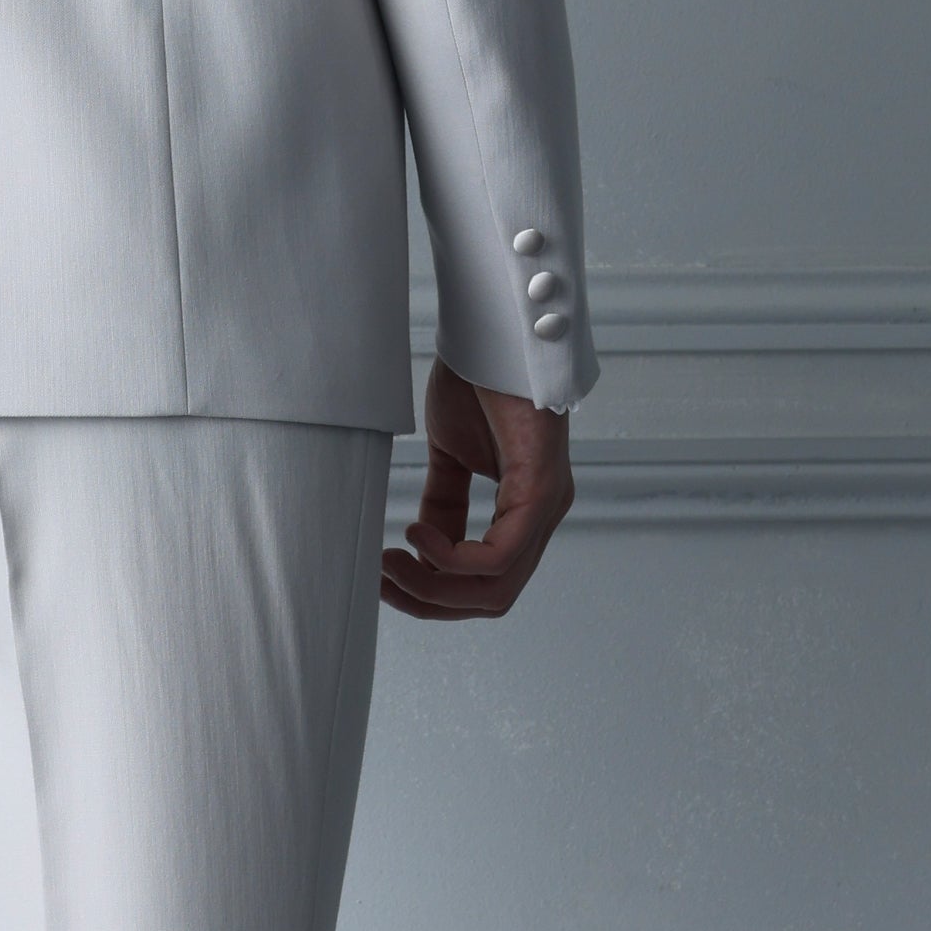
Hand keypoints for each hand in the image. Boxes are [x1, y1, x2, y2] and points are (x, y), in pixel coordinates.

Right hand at [379, 359, 572, 620]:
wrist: (494, 330)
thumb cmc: (478, 380)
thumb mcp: (451, 453)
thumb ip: (445, 502)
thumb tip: (428, 544)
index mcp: (525, 509)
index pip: (488, 582)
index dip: (436, 593)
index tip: (387, 577)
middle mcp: (543, 515)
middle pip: (492, 599)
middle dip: (431, 601)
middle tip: (383, 580)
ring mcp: (547, 506)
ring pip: (496, 588)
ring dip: (435, 587)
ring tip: (391, 563)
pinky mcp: (541, 490)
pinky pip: (499, 557)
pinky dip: (452, 559)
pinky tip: (418, 534)